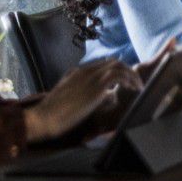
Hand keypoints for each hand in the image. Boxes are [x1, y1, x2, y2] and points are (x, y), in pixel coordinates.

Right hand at [24, 59, 141, 142]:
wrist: (43, 118)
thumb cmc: (54, 116)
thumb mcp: (70, 100)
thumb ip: (84, 96)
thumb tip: (105, 98)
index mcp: (76, 73)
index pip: (102, 65)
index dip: (117, 71)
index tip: (126, 82)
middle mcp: (84, 71)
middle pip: (112, 62)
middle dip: (127, 71)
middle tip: (136, 84)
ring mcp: (90, 76)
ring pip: (118, 65)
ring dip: (131, 75)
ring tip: (138, 87)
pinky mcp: (95, 86)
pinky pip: (119, 75)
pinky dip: (129, 80)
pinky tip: (134, 89)